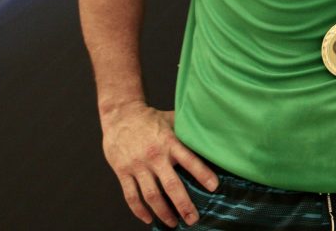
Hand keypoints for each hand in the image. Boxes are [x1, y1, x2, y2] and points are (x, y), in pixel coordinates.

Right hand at [101, 102, 218, 226]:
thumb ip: (188, 131)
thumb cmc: (152, 118)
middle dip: (183, 204)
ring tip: (173, 223)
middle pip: (171, 185)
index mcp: (170, 142)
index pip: (190, 160)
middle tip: (193, 219)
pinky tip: (148, 219)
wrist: (121, 115)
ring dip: (163, 212)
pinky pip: (131, 196)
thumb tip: (212, 136)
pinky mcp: (123, 172)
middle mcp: (155, 156)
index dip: (202, 174)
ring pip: (151, 195)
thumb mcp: (173, 120)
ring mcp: (137, 166)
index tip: (214, 187)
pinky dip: (139, 210)